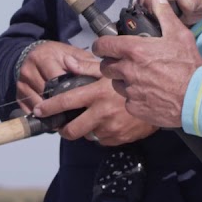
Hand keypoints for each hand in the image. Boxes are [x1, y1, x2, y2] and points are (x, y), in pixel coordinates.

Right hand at [15, 41, 94, 114]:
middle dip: (61, 105)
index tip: (81, 101)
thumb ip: (85, 62)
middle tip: (76, 114)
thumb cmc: (57, 55)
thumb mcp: (72, 53)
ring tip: (66, 119)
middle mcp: (28, 70)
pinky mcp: (17, 94)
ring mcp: (21, 84)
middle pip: (46, 94)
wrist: (34, 54)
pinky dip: (41, 117)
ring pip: (37, 105)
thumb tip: (98, 72)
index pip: (56, 80)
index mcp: (43, 58)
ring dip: (51, 114)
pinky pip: (29, 111)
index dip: (69, 92)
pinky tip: (53, 117)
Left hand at [28, 52, 155, 145]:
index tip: (38, 111)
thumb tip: (67, 62)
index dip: (49, 108)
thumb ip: (87, 67)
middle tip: (61, 126)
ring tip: (92, 118)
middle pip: (72, 130)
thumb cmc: (135, 80)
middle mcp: (102, 113)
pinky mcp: (120, 139)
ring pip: (88, 135)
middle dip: (63, 130)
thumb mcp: (111, 70)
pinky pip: (103, 140)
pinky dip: (101, 133)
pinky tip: (107, 123)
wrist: (162, 98)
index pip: (65, 102)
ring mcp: (111, 128)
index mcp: (96, 94)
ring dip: (86, 129)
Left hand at [88, 0, 201, 128]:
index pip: (102, 46)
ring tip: (139, 78)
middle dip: (112, 63)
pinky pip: (128, 101)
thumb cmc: (189, 65)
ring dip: (123, 81)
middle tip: (125, 62)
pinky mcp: (135, 108)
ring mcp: (130, 91)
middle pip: (105, 66)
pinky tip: (148, 94)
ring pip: (116, 84)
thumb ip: (164, 14)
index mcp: (134, 50)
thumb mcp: (179, 34)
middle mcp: (128, 70)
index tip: (105, 47)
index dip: (101, 46)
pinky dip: (134, 98)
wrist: (198, 98)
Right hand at [138, 0, 201, 26]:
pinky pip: (139, 5)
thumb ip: (191, 1)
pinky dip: (145, 12)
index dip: (157, 9)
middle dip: (152, 12)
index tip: (163, 20)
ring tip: (159, 19)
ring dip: (148, 13)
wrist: (195, 4)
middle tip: (162, 21)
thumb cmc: (197, 1)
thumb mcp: (200, 1)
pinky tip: (154, 17)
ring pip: (140, 2)